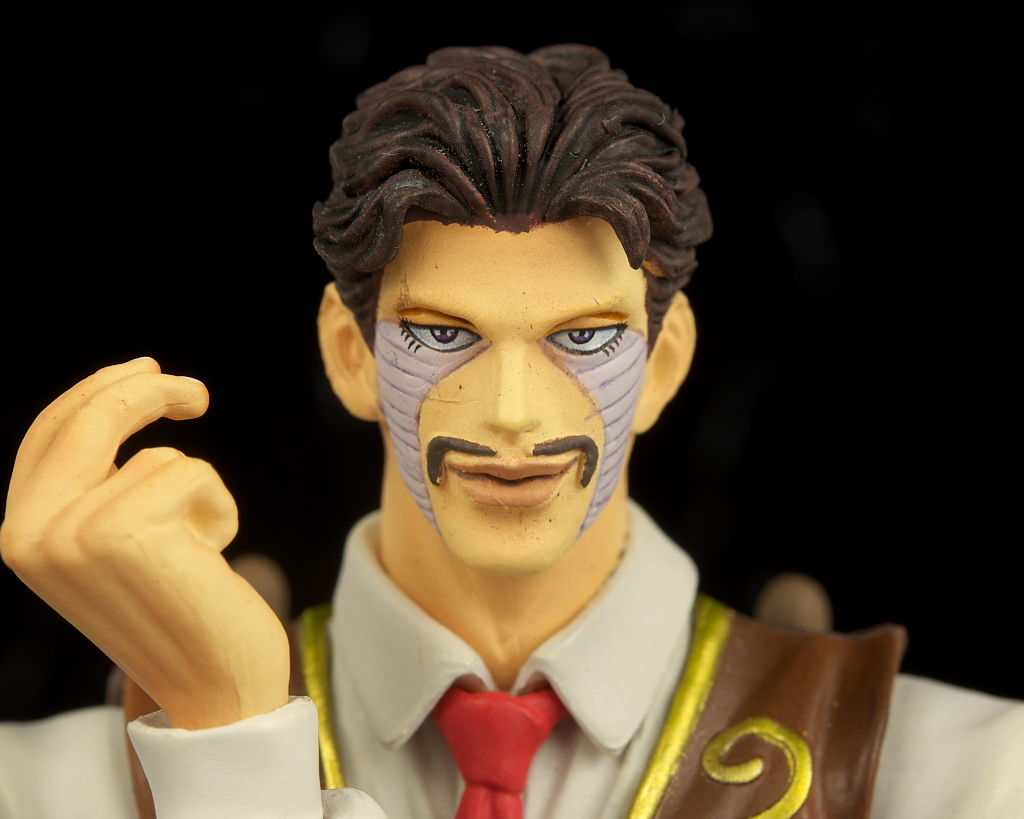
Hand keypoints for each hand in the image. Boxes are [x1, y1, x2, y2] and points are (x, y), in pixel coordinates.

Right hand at [1, 358, 288, 728]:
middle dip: (147, 390)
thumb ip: (97, 488)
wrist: (214, 683)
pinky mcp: (126, 533)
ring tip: (195, 548)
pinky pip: (192, 474)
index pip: (49, 435)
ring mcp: (74, 535)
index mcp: (22, 534)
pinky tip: (210, 556)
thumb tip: (121, 400)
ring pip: (158, 457)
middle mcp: (33, 534)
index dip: (97, 390)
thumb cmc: (177, 609)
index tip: (145, 369)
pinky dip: (217, 506)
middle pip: (89, 420)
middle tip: (197, 394)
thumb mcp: (117, 545)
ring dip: (197, 492)